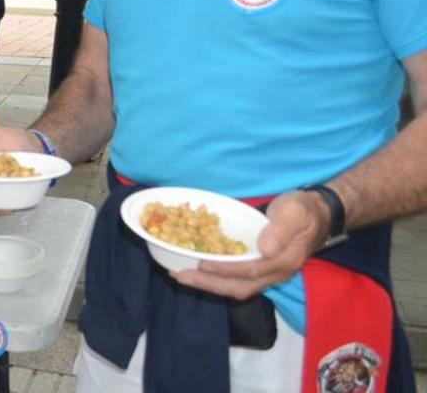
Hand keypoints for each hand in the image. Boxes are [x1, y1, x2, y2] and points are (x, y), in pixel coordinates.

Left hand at [172, 189, 330, 299]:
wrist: (319, 214)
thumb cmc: (304, 211)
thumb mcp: (295, 212)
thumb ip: (280, 230)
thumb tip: (264, 248)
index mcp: (284, 261)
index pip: (250, 271)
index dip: (224, 269)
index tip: (200, 263)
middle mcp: (275, 273)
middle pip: (240, 286)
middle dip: (209, 283)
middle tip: (179, 276)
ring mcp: (268, 274)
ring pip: (236, 286)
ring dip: (209, 283)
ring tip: (181, 275)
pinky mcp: (261, 268)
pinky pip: (236, 279)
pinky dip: (216, 278)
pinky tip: (198, 269)